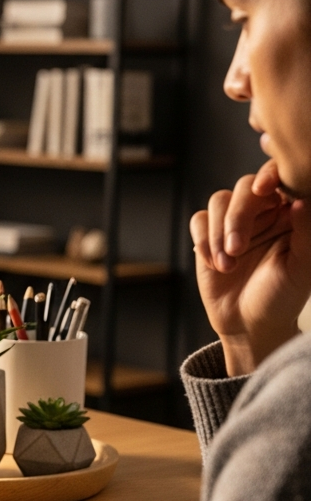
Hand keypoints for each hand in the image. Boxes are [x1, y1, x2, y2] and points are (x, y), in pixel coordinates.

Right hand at [190, 158, 310, 374]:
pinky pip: (199, 221)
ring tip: (227, 265)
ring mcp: (234, 222)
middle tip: (237, 248)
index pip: (281, 178)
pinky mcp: (208, 235)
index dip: (270, 176)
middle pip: (244, 187)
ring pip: (219, 201)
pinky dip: (203, 242)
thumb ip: (306, 231)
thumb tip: (302, 199)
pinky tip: (215, 265)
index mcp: (291, 213)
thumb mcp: (301, 267)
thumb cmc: (281, 297)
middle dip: (237, 217)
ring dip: (218, 234)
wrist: (248, 324)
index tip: (264, 190)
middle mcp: (263, 212)